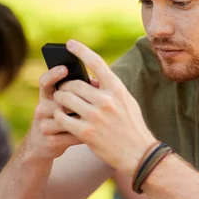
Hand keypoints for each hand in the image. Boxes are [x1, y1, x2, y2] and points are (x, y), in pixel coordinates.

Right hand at [25, 65, 99, 161]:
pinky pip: (72, 134)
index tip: (65, 68)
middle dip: (78, 101)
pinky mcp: (51, 141)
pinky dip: (84, 133)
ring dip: (83, 119)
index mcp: (46, 96)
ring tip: (95, 119)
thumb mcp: (65, 102)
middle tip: (92, 102)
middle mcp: (41, 109)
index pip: (45, 81)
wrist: (44, 144)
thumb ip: (78, 90)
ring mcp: (44, 126)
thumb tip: (96, 81)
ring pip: (67, 118)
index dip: (53, 74)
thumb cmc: (63, 117)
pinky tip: (93, 134)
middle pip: (60, 100)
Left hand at [52, 40, 155, 174]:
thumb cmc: (133, 126)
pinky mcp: (86, 133)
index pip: (97, 63)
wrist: (139, 154)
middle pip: (75, 83)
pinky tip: (61, 116)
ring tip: (60, 102)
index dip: (81, 50)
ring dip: (60, 99)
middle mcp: (106, 100)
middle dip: (66, 85)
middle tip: (63, 89)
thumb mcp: (127, 102)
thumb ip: (111, 89)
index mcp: (117, 89)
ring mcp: (95, 117)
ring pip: (66, 98)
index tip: (70, 43)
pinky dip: (59, 115)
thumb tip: (93, 79)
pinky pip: (63, 118)